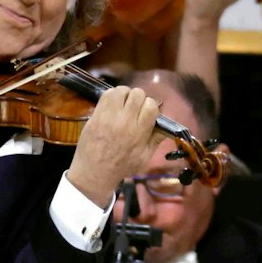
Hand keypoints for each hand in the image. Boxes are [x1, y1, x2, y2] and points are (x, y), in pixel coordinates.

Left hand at [67, 85, 161, 206]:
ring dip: (125, 95)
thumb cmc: (121, 167)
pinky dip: (112, 96)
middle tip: (134, 109)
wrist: (94, 172)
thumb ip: (156, 140)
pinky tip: (113, 106)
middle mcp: (125, 121)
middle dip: (139, 99)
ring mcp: (109, 116)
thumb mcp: (144, 158)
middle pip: (138, 94)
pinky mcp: (96, 114)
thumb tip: (167, 126)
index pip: (151, 105)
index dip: (151, 107)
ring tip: (123, 106)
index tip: (146, 113)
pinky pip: (107, 94)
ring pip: (122, 90)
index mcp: (139, 132)